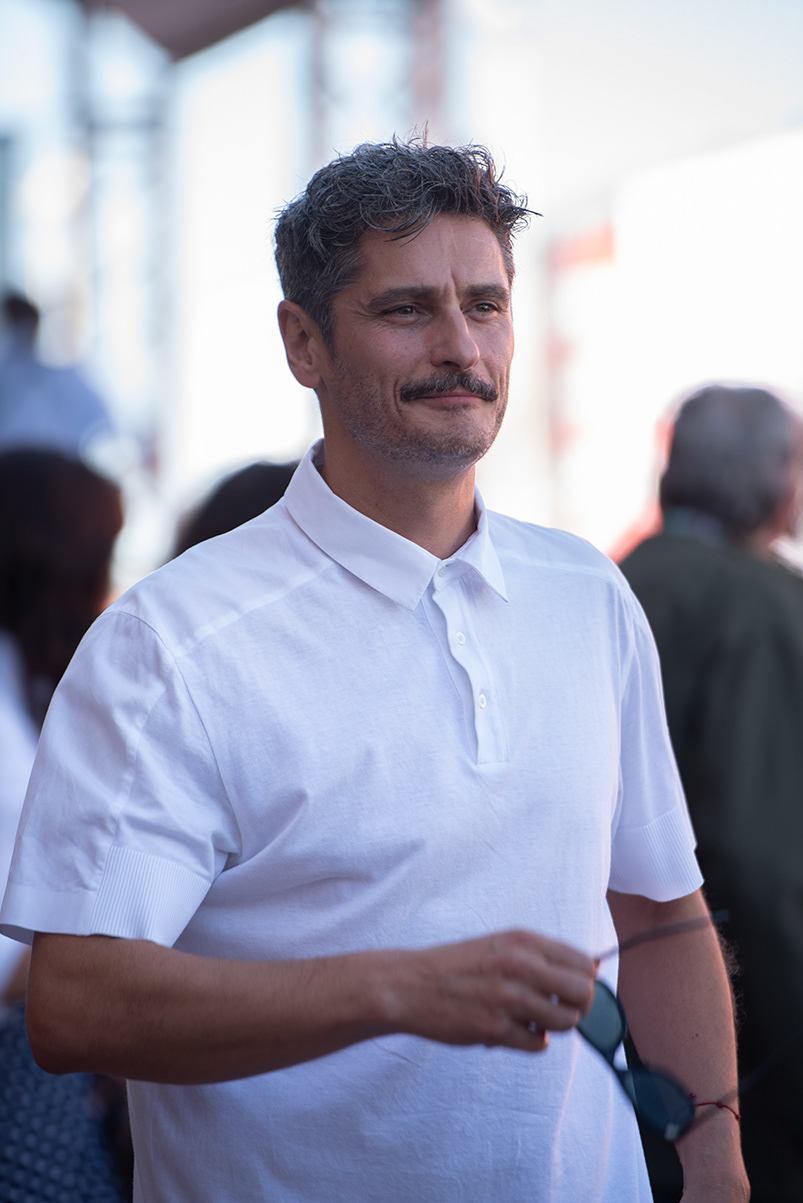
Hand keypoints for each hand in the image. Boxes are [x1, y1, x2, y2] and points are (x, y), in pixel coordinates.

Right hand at [378, 929, 594, 1052]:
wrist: (411, 985)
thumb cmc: (459, 966)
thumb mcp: (501, 945)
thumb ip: (540, 956)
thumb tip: (591, 970)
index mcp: (524, 941)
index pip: (584, 963)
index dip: (584, 980)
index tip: (570, 990)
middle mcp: (520, 966)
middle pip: (584, 993)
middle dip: (577, 1005)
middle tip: (558, 1008)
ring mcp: (509, 998)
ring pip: (566, 1022)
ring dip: (552, 1025)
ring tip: (529, 1018)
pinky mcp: (496, 1029)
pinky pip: (538, 1044)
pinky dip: (530, 1041)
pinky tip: (510, 1030)